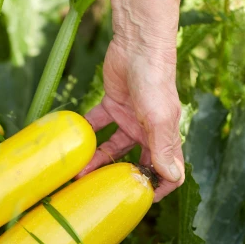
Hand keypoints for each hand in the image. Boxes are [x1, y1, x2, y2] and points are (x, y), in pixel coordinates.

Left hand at [78, 38, 184, 201]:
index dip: (158, 188)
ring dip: (97, 161)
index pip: (169, 172)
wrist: (138, 43)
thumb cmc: (155, 80)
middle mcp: (148, 132)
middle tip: (99, 192)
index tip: (138, 200)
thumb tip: (172, 177)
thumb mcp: (159, 117)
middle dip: (119, 179)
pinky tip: (72, 142)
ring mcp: (129, 119)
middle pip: (136, 163)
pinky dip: (86, 133)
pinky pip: (98, 125)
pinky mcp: (112, 105)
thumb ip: (163, 147)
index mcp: (165, 137)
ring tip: (78, 173)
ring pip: (113, 148)